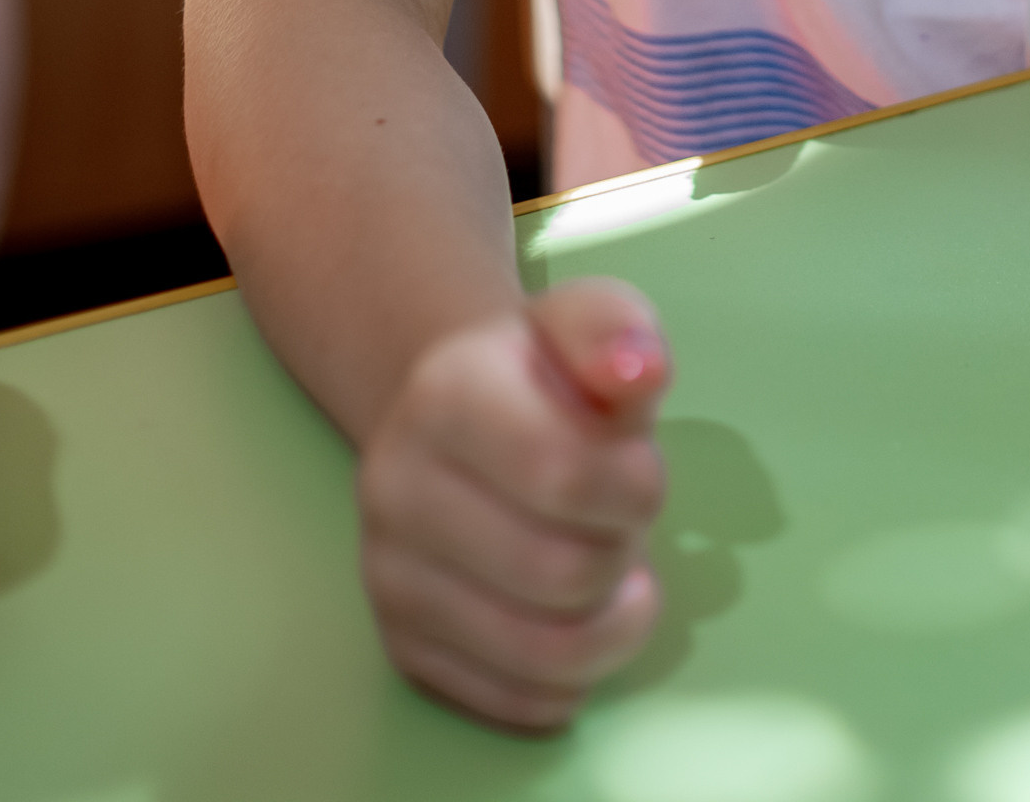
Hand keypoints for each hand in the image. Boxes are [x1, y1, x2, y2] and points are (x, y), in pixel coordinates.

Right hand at [356, 275, 668, 731]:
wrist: (454, 417)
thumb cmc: (542, 376)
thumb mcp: (588, 324)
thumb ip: (618, 333)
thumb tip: (640, 372)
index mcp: (444, 393)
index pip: (567, 475)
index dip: (635, 485)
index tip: (640, 466)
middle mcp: (395, 487)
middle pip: (564, 574)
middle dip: (624, 551)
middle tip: (620, 521)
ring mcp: (389, 577)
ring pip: (545, 655)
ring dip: (612, 624)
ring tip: (608, 573)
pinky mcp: (402, 650)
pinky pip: (520, 704)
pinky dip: (575, 676)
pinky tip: (574, 619)